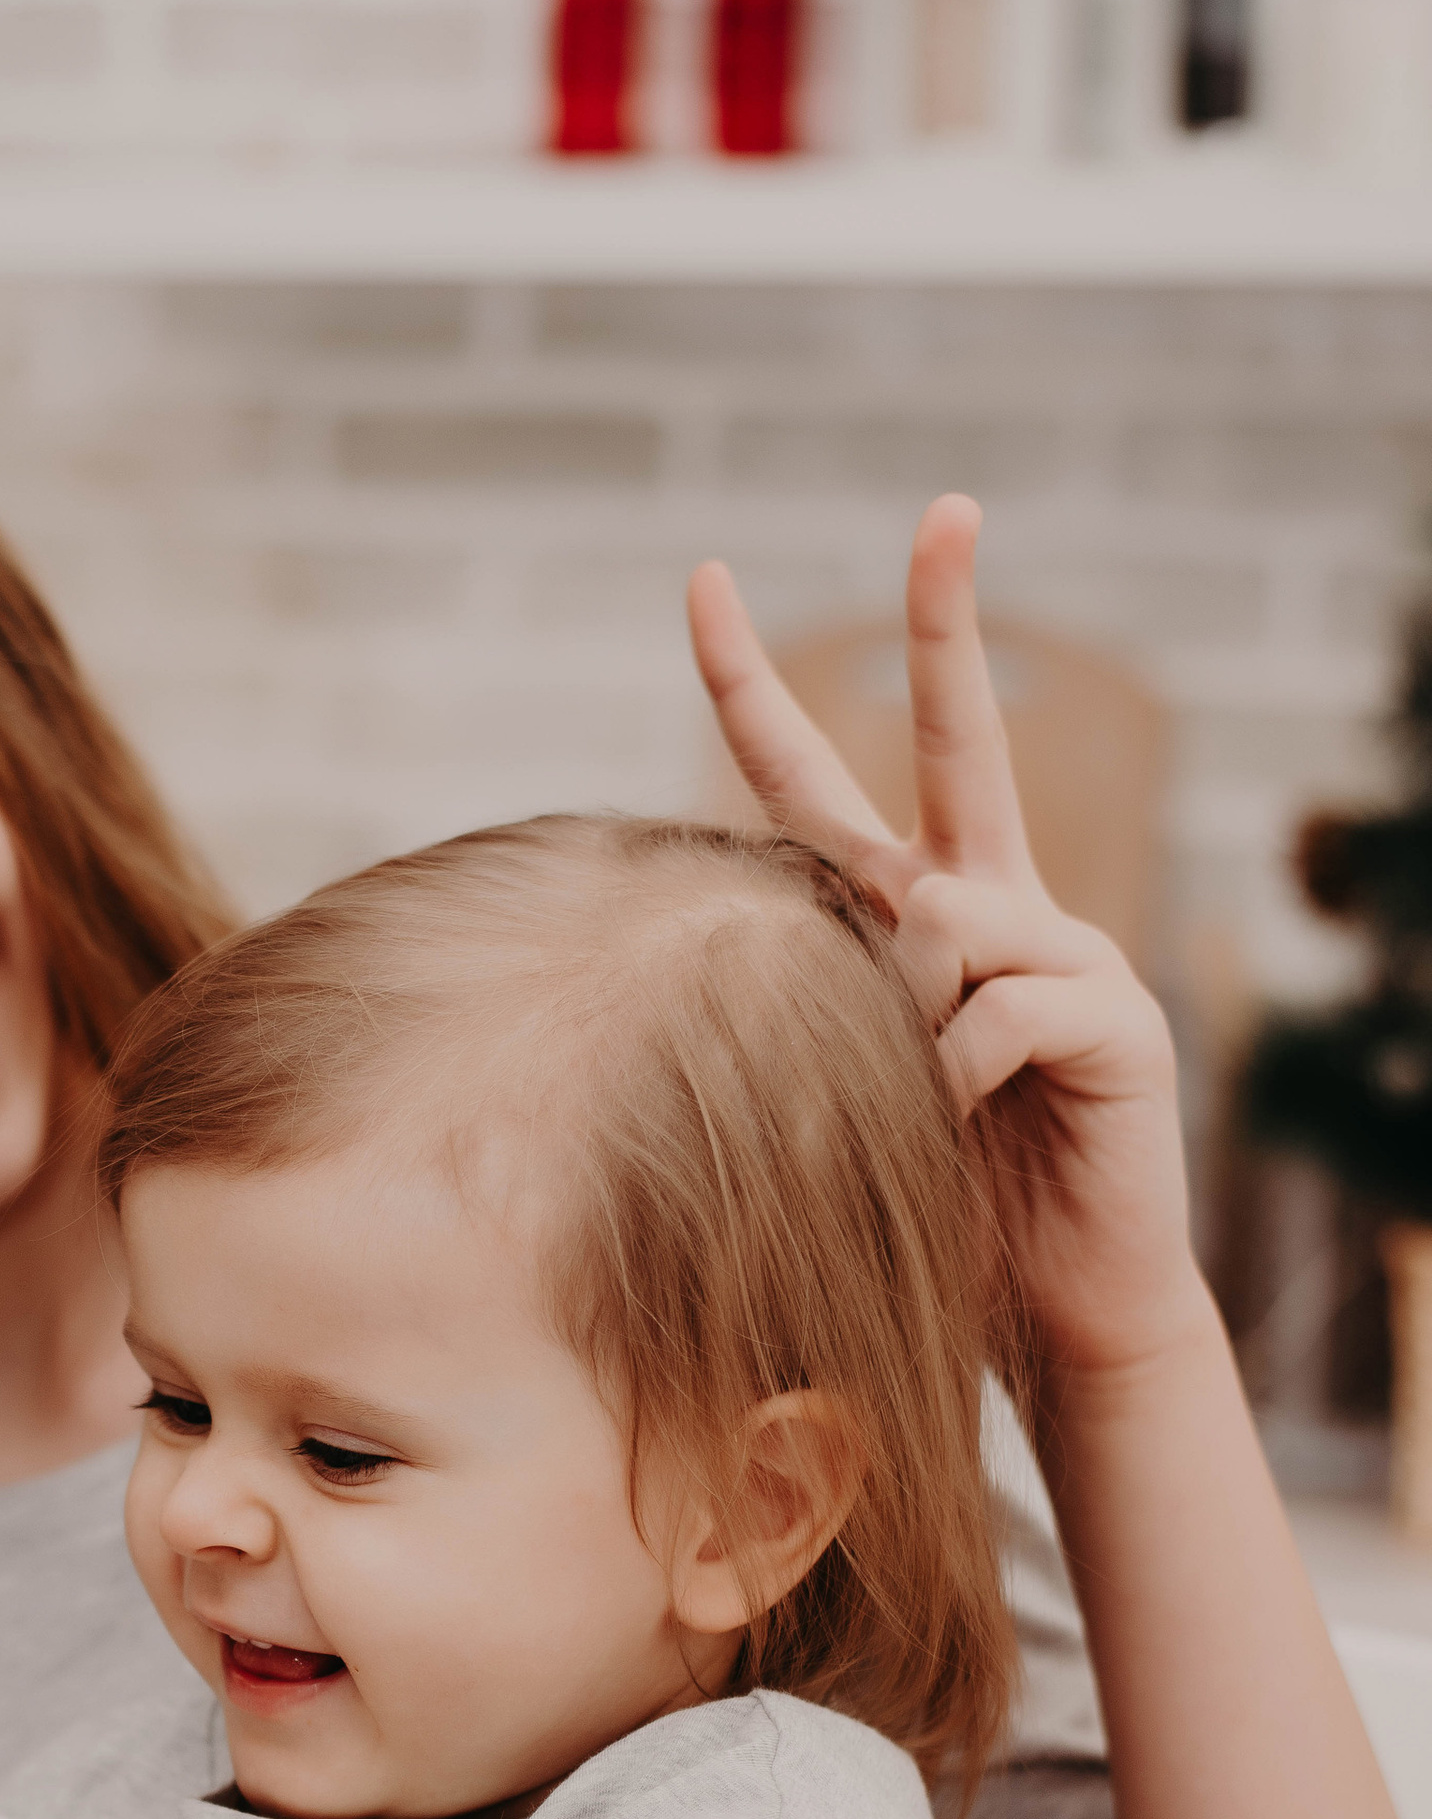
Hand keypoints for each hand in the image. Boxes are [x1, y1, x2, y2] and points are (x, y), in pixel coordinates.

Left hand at [689, 493, 1205, 1384]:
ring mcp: (1069, 953)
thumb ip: (821, 1004)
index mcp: (923, 918)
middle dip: (949, 621)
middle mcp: (1002, 909)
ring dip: (900, 1016)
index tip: (703, 585)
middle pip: (961, 743)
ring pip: (942, 913)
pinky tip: (963, 1126)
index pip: (825, 784)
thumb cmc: (940, 1209)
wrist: (1060, 1312)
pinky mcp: (1116, 1019)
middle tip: (948, 506)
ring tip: (923, 1106)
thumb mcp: (842, 1093)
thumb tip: (845, 922)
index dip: (754, 691)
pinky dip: (952, 1076)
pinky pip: (993, 1011)